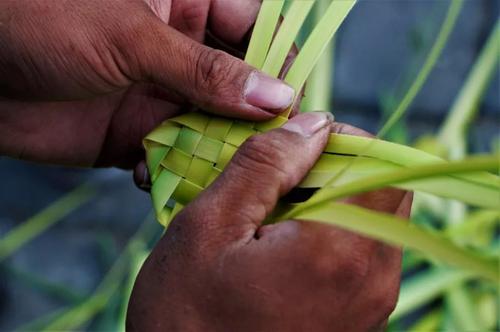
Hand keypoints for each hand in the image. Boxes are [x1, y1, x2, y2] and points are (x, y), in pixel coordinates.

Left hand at [0, 0, 296, 167]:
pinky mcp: (136, 134)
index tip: (296, 103)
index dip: (282, 63)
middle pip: (242, 88)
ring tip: (217, 172)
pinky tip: (151, 174)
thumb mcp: (132, 37)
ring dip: (216, 152)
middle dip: (254, 119)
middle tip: (269, 152)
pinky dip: (172, 172)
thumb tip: (276, 97)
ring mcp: (161, 95)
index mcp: (188, 6)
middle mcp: (181, 52)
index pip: (258, 29)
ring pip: (212, 128)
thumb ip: (206, 72)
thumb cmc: (41, 19)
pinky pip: (173, 157)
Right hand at [127, 112, 411, 331]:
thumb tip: (312, 124)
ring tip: (268, 216)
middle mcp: (372, 279)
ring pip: (370, 220)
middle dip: (332, 170)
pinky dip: (327, 234)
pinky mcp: (359, 318)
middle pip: (380, 190)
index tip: (292, 147)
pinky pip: (360, 254)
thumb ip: (264, 166)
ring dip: (326, 202)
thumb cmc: (186, 319)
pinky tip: (277, 247)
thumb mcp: (209, 228)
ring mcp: (370, 304)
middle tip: (275, 181)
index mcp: (339, 251)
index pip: (380, 162)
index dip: (340, 141)